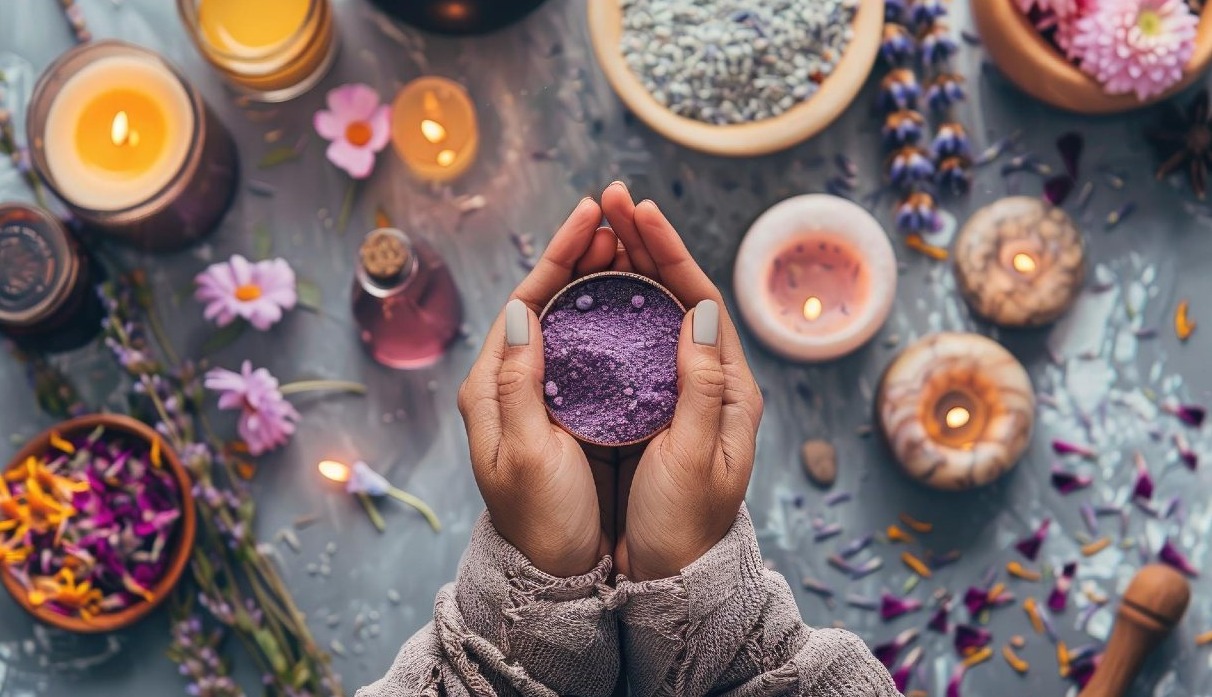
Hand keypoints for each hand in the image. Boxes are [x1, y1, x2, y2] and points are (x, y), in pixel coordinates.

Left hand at [457, 197, 621, 577]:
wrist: (554, 570)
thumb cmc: (538, 517)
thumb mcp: (522, 453)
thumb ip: (516, 384)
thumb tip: (520, 311)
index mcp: (490, 384)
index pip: (526, 298)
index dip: (560, 254)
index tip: (592, 216)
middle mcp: (511, 379)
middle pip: (547, 298)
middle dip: (583, 253)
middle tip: (619, 215)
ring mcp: (541, 391)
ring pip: (571, 316)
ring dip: (600, 277)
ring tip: (631, 241)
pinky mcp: (568, 407)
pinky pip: (589, 346)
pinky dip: (612, 315)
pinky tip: (638, 299)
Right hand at [600, 183, 763, 581]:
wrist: (668, 578)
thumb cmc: (685, 526)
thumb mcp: (696, 459)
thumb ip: (702, 387)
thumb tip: (702, 310)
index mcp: (731, 387)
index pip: (700, 298)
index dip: (667, 250)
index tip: (637, 211)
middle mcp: (706, 380)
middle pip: (674, 294)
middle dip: (641, 244)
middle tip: (609, 199)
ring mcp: (674, 391)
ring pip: (648, 313)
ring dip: (622, 267)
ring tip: (594, 227)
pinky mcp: (646, 406)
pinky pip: (627, 344)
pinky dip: (606, 310)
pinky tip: (582, 290)